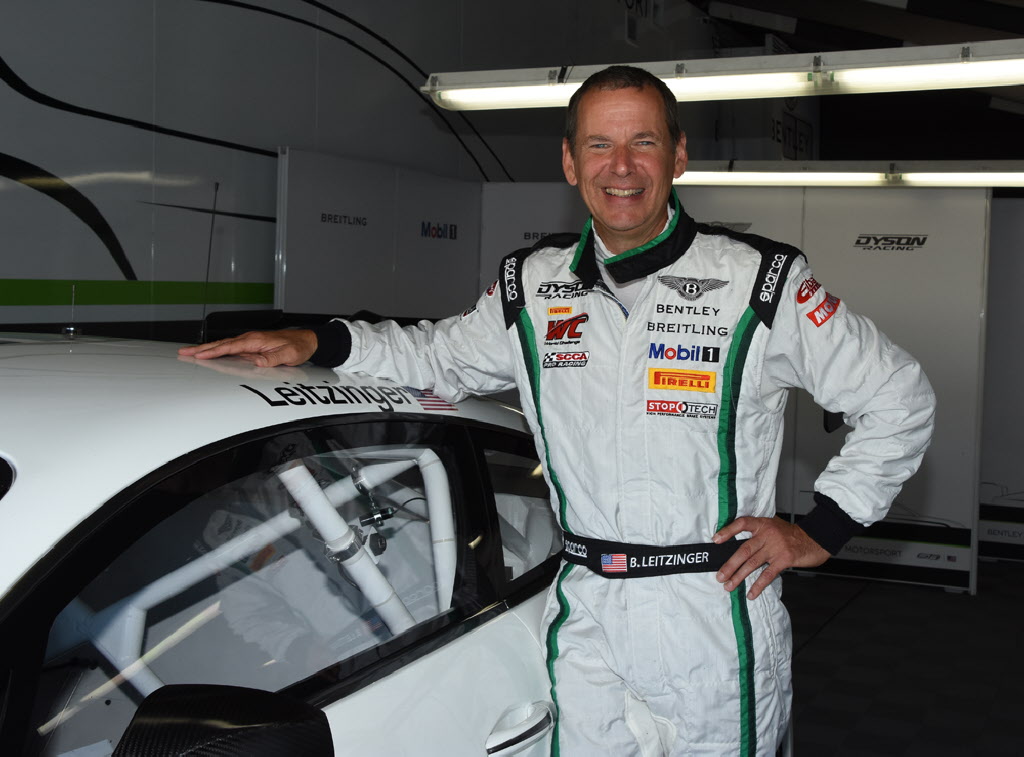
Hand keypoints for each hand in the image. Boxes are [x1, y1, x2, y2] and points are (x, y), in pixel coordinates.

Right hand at [178, 329, 317, 366]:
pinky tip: (210, 355)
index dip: (213, 351)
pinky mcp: (251, 347)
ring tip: (189, 353)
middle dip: (202, 348)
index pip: (230, 346)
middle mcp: (250, 339)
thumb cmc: (299, 347)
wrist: (307, 340)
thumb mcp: (288, 355)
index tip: (199, 355)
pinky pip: (230, 349)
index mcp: (256, 340)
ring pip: (224, 346)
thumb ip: (273, 358)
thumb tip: (257, 361)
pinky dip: (218, 351)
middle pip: (221, 344)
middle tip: (183, 352)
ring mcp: (250, 343)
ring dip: (207, 349)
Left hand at [713, 517, 828, 599]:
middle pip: (744, 550)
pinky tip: (751, 593)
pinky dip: (758, 585)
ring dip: (739, 576)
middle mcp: (768, 534)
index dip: (728, 531)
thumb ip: (758, 532)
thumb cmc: (792, 535)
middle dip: (730, 564)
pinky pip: (768, 574)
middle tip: (720, 576)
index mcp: (763, 524)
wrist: (815, 539)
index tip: (716, 540)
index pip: (742, 523)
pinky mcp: (784, 559)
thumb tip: (737, 545)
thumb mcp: (774, 526)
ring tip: (729, 586)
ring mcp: (776, 547)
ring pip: (753, 563)